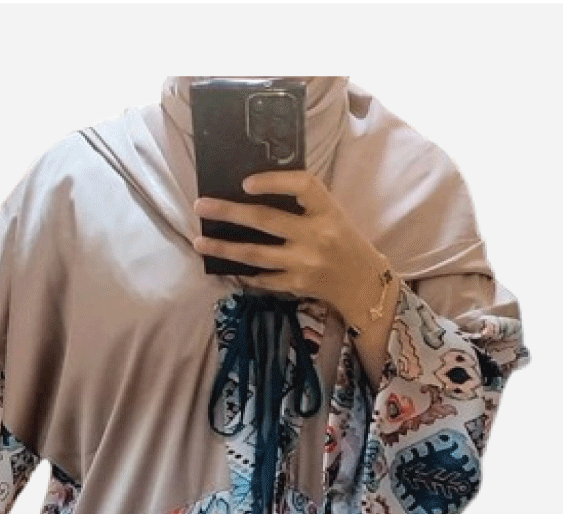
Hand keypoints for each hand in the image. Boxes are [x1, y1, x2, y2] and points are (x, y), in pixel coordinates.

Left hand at [192, 170, 374, 307]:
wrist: (362, 283)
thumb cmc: (344, 242)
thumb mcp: (332, 215)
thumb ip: (304, 204)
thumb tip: (255, 192)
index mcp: (328, 211)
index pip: (302, 185)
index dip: (273, 181)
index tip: (246, 182)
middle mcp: (316, 236)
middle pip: (265, 220)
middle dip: (228, 211)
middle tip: (201, 206)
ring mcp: (305, 263)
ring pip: (255, 254)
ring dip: (223, 247)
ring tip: (200, 241)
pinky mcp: (297, 284)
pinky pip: (263, 278)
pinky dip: (244, 272)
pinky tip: (226, 266)